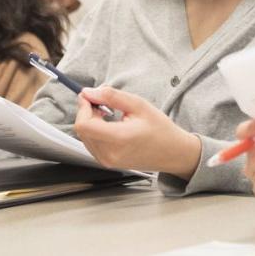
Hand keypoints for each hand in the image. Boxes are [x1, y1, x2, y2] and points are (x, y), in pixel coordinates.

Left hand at [74, 87, 201, 177]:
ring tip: (109, 114)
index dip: (83, 107)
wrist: (172, 152)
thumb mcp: (139, 105)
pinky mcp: (107, 163)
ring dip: (90, 121)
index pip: (83, 125)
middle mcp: (109, 154)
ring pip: (84, 137)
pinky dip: (95, 131)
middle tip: (101, 101)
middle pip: (82, 130)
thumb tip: (90, 92)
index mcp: (119, 139)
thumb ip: (112, 97)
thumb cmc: (160, 129)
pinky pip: (91, 143)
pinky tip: (110, 125)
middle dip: (87, 112)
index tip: (90, 96)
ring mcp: (107, 161)